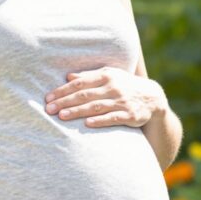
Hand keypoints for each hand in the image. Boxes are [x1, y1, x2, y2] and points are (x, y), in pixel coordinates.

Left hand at [45, 67, 165, 127]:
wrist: (152, 98)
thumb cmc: (125, 85)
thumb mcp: (110, 76)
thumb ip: (89, 76)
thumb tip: (68, 76)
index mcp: (106, 75)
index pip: (80, 83)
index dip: (62, 90)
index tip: (48, 98)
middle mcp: (113, 87)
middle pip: (84, 95)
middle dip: (65, 102)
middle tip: (49, 109)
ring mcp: (122, 101)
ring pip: (95, 107)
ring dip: (77, 111)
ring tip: (61, 116)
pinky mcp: (129, 115)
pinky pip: (112, 118)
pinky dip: (100, 120)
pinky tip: (87, 124)